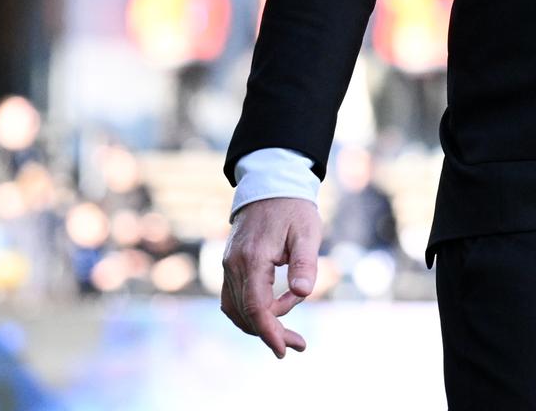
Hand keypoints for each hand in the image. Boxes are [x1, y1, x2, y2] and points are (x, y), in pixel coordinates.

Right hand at [220, 196, 321, 358]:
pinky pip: (234, 298)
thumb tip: (304, 293)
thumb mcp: (307, 232)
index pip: (256, 307)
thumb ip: (305, 263)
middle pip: (245, 313)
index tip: (283, 350)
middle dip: (271, 332)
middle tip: (298, 344)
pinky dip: (250, 312)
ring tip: (289, 334)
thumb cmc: (294, 209)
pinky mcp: (230, 265)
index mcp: (253, 258)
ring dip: (259, 325)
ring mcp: (228, 266)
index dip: (269, 331)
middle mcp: (233, 266)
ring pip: (236, 309)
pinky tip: (273, 314)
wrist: (271, 185)